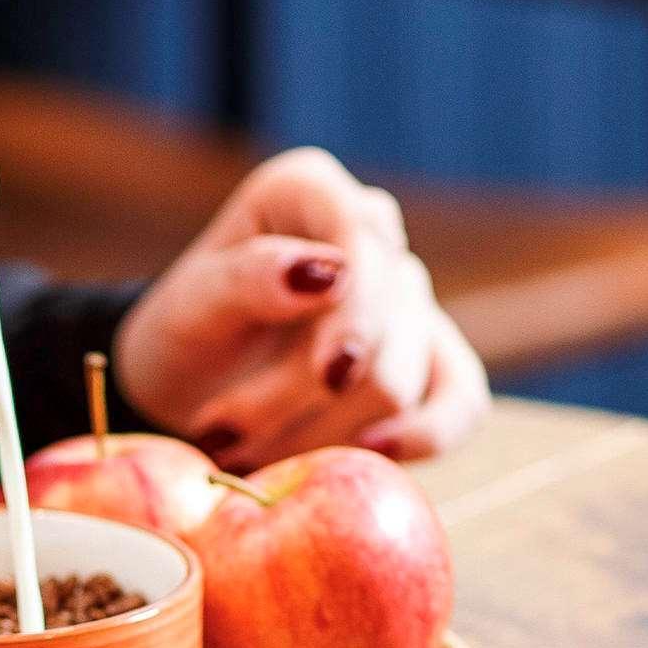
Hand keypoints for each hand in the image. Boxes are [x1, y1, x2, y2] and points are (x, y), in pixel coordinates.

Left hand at [111, 147, 488, 469]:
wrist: (189, 387)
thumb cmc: (185, 337)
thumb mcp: (189, 308)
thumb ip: (248, 280)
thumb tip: (330, 272)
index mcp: (308, 191)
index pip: (361, 235)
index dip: (357, 309)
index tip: (329, 375)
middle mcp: (369, 231)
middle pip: (380, 323)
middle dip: (299, 393)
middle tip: (220, 435)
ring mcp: (407, 296)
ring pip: (398, 379)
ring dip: (318, 434)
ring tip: (243, 455)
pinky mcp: (431, 359)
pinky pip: (462, 401)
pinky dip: (419, 439)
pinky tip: (368, 456)